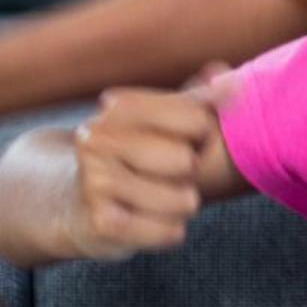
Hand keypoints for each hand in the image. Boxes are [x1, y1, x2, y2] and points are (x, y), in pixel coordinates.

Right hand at [62, 67, 234, 259]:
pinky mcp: (103, 223)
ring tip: (155, 198)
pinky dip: (169, 231)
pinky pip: (170, 231)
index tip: (185, 140)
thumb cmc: (136, 159)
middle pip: (187, 161)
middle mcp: (99, 140)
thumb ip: (197, 100)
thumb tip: (227, 75)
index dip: (203, 135)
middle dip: (188, 173)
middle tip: (164, 174)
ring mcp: (96, 182)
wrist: (79, 207)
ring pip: (183, 200)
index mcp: (117, 108)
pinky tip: (147, 221)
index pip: (196, 119)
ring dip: (181, 205)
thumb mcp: (163, 123)